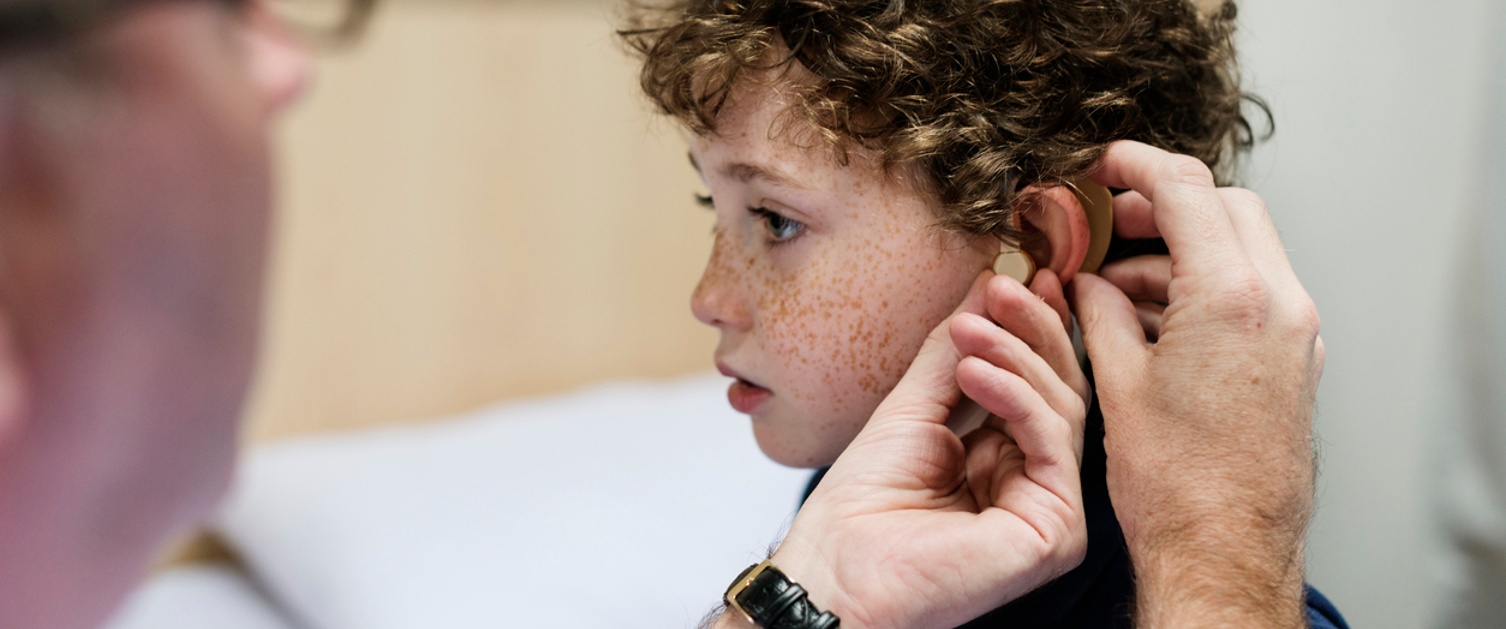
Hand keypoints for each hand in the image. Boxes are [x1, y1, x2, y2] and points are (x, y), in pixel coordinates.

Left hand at [719, 272, 1089, 628]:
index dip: (1034, 327)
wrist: (834, 570)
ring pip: (1063, 408)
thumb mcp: (913, 406)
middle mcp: (1035, 484)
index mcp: (1005, 459)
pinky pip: (1051, 443)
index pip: (1037, 382)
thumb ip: (954, 351)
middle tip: (1004, 288)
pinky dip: (1017, 396)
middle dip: (1033, 331)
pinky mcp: (1054, 531)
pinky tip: (976, 369)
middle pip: (1061, 390)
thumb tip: (986, 285)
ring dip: (1017, 355)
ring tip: (969, 330)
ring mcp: (1050, 509)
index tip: (1024, 275)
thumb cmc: (860, 508)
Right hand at [1070, 141, 1323, 626]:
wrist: (1223, 552)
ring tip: (1115, 286)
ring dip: (1181, 253)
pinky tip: (1153, 319)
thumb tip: (1089, 281)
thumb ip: (1103, 311)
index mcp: (1233, 298)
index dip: (1136, 166)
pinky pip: (1254, 294)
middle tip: (1107, 222)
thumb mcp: (1118, 383)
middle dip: (1162, 205)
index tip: (1104, 166)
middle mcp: (1279, 306)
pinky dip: (1206, 288)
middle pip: (1226, 209)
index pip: (1187, 190)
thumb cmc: (1176, 485)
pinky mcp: (1295, 362)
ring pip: (1243, 251)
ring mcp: (1296, 334)